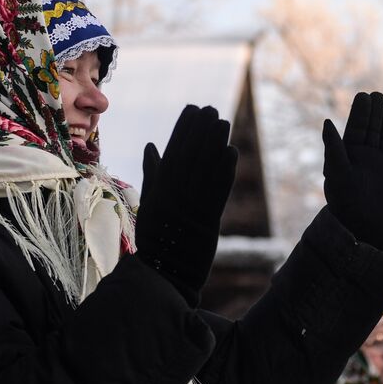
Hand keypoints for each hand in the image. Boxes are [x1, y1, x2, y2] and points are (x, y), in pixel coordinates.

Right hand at [136, 104, 238, 304]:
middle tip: (212, 109)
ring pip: (206, 170)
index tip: (192, 110)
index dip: (183, 129)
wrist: (165, 273)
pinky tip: (232, 152)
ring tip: (224, 122)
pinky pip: (219, 192)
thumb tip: (152, 146)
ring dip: (216, 144)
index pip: (173, 152)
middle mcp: (174, 196)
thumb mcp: (150, 203)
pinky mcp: (209, 222)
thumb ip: (153, 173)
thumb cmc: (156, 236)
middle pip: (191, 157)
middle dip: (201, 131)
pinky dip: (226, 171)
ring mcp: (192, 209)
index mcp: (158, 190)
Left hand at [322, 91, 382, 247]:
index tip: (363, 96)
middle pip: (372, 131)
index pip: (355, 129)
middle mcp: (364, 160)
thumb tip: (326, 122)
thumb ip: (333, 148)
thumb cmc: (344, 204)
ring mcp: (381, 168)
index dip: (359, 112)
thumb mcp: (337, 173)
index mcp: (348, 157)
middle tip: (378, 95)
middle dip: (375, 113)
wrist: (363, 229)